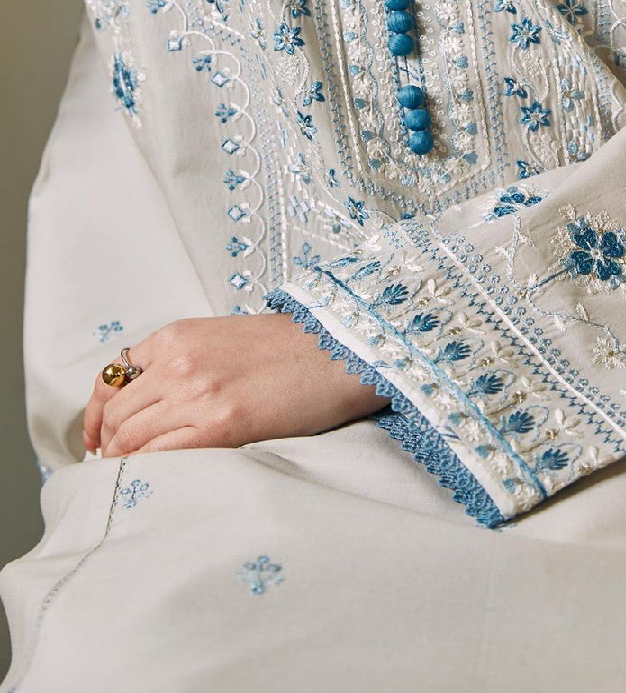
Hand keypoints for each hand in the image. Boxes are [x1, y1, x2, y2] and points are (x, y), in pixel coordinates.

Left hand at [83, 314, 391, 458]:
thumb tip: (149, 401)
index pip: (111, 378)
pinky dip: (147, 471)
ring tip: (132, 477)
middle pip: (116, 414)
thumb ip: (182, 361)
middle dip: (107, 444)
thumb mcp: (222, 338)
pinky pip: (161, 457)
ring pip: (131, 439)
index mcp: (176, 336)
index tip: (97, 437)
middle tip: (114, 466)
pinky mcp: (220, 425)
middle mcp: (178, 362)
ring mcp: (196, 393)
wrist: (337, 351)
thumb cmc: (289, 348)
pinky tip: (153, 480)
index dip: (96, 414)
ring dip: (123, 463)